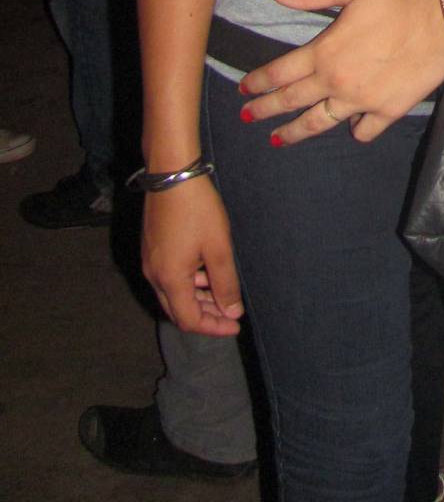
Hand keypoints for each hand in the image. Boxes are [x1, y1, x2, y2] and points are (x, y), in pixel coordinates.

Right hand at [141, 177, 243, 335]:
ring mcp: (149, 261)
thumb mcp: (218, 247)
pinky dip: (188, 283)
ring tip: (221, 295)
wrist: (172, 174)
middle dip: (205, 316)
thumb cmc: (198, 210)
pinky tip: (205, 273)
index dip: (213, 327)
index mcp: (169, 280)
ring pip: (173, 294)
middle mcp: (154, 275)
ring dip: (197, 299)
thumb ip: (225, 283)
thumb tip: (231, 313)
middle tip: (229, 315)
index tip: (235, 325)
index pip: (189, 320)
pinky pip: (169, 278)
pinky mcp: (151, 248)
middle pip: (178, 310)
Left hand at [239, 0, 443, 144]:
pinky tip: (351, 127)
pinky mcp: (388, 112)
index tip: (243, 92)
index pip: (279, 73)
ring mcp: (362, 102)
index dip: (258, 82)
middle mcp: (336, 83)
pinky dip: (354, 130)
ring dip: (296, 132)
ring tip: (279, 140)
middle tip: (248, 118)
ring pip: (320, 123)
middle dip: (265, 110)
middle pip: (292, 102)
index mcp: (323, 53)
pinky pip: (364, 130)